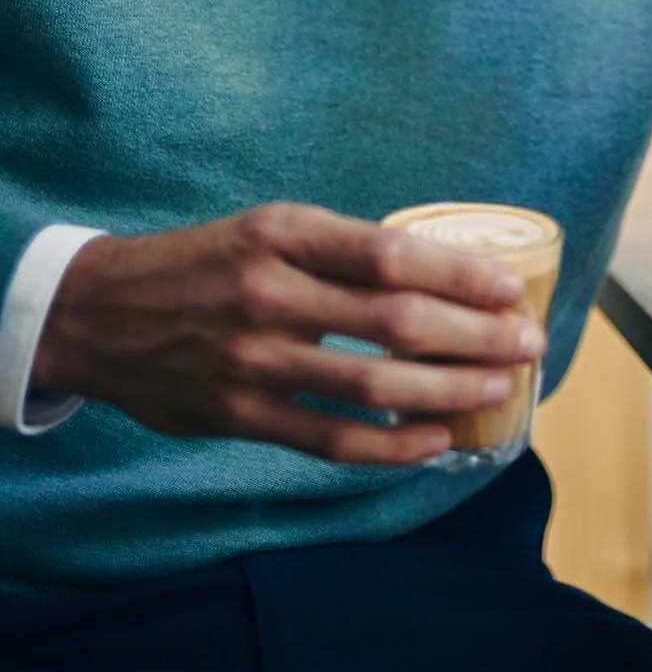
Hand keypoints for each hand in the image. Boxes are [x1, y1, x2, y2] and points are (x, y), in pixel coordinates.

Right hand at [31, 204, 545, 464]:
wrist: (103, 311)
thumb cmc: (209, 262)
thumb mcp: (270, 227)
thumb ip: (341, 250)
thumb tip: (437, 274)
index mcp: (286, 232)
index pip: (391, 253)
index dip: (460, 273)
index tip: (511, 286)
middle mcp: (273, 292)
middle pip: (397, 321)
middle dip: (476, 334)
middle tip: (528, 342)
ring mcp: (255, 358)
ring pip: (374, 385)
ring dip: (449, 390)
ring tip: (498, 388)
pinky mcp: (240, 413)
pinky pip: (331, 439)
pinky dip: (392, 444)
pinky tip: (434, 439)